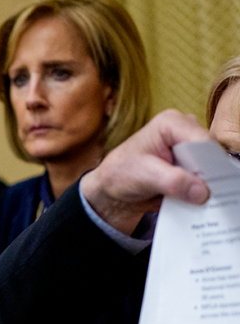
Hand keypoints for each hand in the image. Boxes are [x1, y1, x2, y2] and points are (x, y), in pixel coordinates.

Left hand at [81, 109, 210, 234]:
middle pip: (211, 153)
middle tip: (203, 194)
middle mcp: (185, 130)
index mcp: (171, 123)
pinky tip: (195, 200)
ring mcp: (190, 148)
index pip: (203, 141)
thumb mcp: (144, 176)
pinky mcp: (192, 164)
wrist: (112, 188)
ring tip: (197, 198)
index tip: (206, 184)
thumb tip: (202, 191)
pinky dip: (202, 189)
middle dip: (208, 174)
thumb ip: (173, 182)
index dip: (208, 163)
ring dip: (207, 184)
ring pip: (212, 166)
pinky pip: (207, 177)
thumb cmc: (121, 173)